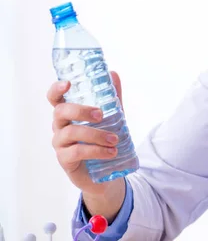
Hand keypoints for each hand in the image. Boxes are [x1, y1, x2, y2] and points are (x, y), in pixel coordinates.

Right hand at [47, 71, 123, 195]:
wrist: (106, 172)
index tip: (68, 83)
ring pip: (71, 132)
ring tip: (115, 140)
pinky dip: (97, 150)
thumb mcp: (111, 117)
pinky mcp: (65, 160)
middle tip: (102, 115)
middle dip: (81, 110)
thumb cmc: (103, 139)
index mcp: (68, 113)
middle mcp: (60, 126)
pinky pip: (77, 152)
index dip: (56, 89)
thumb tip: (113, 74)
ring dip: (96, 134)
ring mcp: (60, 143)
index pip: (54, 98)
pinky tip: (111, 152)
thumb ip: (112, 98)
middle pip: (60, 111)